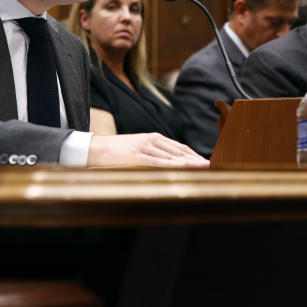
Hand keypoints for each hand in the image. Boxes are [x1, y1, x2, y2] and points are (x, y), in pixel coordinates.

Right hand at [88, 133, 208, 167]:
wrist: (96, 148)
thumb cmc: (117, 151)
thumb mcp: (138, 148)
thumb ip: (154, 153)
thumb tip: (169, 163)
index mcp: (154, 138)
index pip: (179, 147)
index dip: (194, 155)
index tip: (205, 162)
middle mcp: (153, 140)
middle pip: (179, 150)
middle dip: (196, 159)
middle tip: (211, 166)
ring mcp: (145, 147)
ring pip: (172, 156)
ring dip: (188, 162)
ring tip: (202, 168)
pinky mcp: (137, 155)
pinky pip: (158, 161)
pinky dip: (172, 165)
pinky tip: (182, 168)